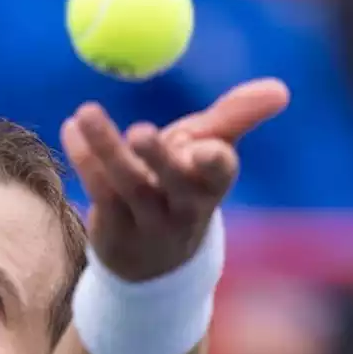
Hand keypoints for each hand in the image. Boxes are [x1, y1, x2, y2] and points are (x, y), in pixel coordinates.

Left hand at [60, 79, 289, 280]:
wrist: (154, 263)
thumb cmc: (184, 187)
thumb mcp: (209, 152)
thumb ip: (237, 117)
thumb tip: (281, 89)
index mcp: (211, 186)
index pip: (220, 175)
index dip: (213, 163)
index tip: (206, 146)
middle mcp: (183, 208)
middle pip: (172, 182)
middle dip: (158, 157)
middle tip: (141, 131)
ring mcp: (146, 222)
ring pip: (126, 184)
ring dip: (105, 147)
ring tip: (86, 112)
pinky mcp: (113, 229)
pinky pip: (97, 190)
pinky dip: (83, 156)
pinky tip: (71, 129)